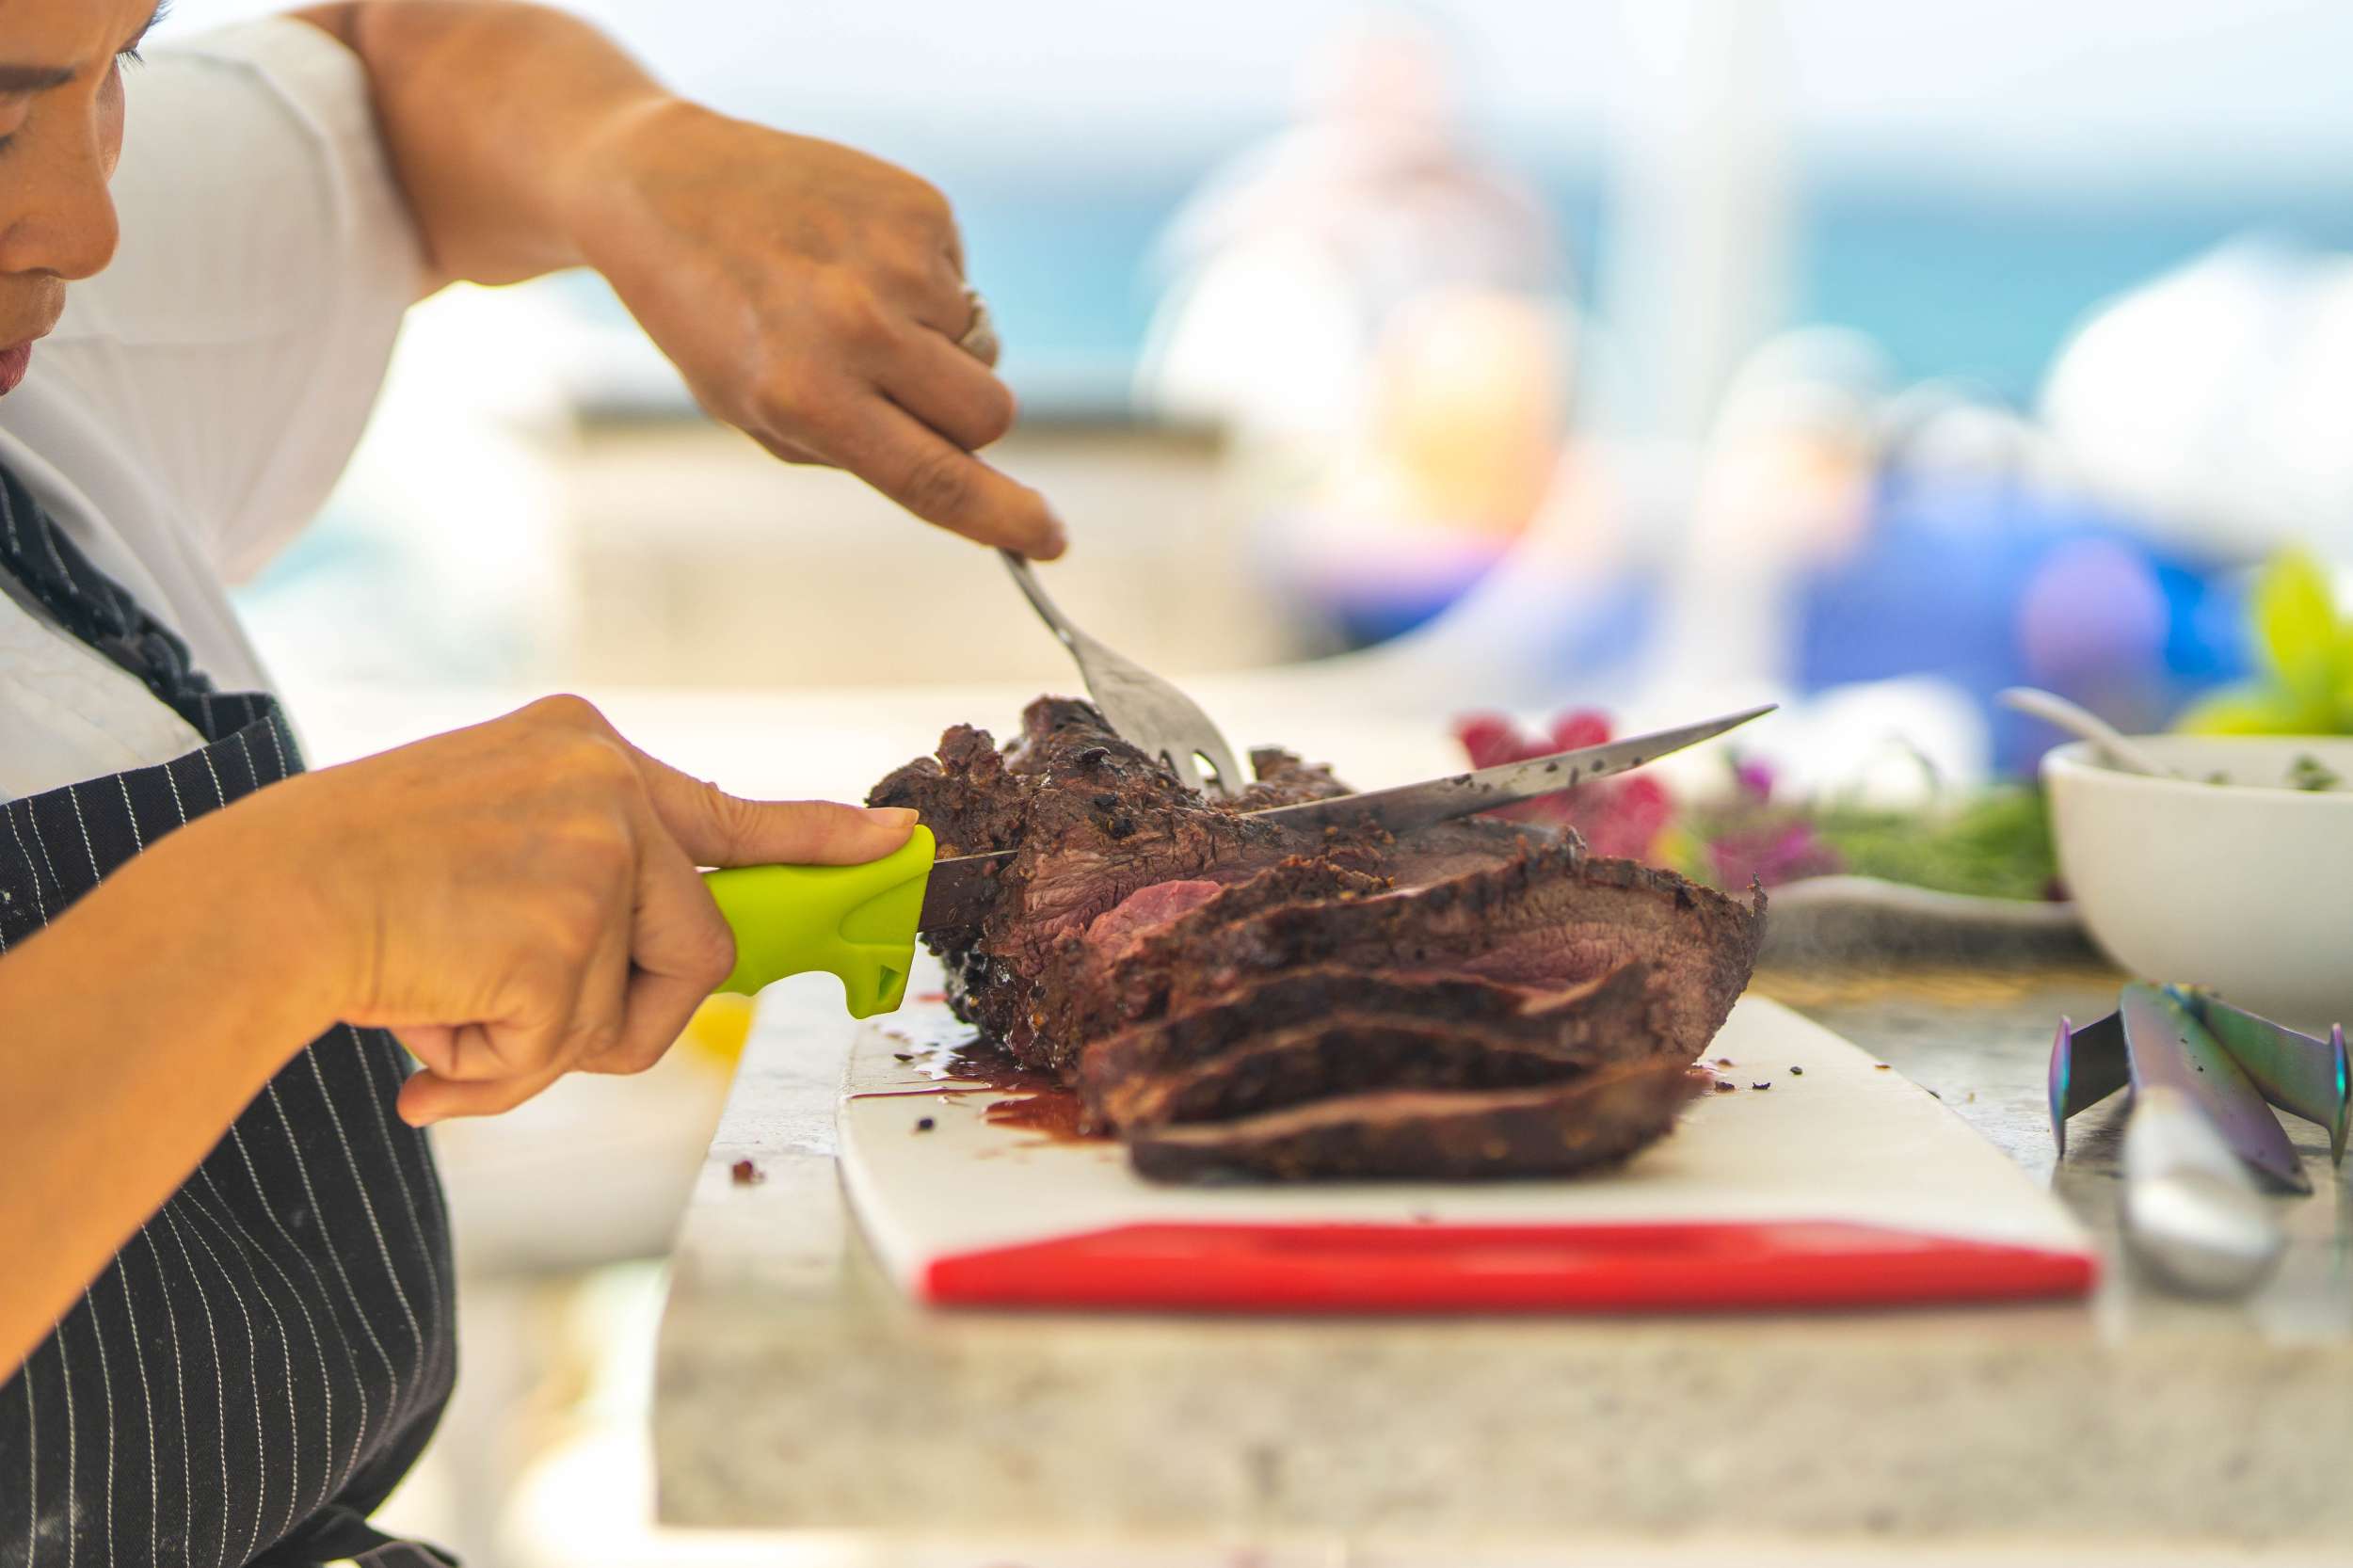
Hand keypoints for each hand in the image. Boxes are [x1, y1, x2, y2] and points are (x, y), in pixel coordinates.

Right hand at [241, 696, 915, 1123]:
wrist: (256, 901)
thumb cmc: (349, 886)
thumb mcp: (489, 841)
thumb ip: (582, 886)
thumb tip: (658, 983)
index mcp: (583, 749)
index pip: (730, 807)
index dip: (822, 836)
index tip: (897, 844)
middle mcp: (605, 783)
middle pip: (701, 941)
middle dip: (632, 1016)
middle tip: (535, 1037)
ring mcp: (596, 852)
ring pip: (636, 1008)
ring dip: (547, 1048)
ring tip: (450, 1018)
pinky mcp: (568, 930)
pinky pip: (568, 1049)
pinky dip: (496, 1072)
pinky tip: (426, 1033)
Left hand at [573, 102, 1064, 557]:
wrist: (664, 186)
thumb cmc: (712, 318)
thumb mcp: (758, 411)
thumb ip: (859, 450)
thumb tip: (972, 468)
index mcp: (806, 397)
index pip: (937, 478)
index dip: (1005, 518)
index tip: (1050, 538)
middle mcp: (856, 328)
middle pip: (988, 415)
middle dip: (966, 421)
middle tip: (905, 393)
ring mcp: (895, 260)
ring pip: (981, 349)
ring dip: (937, 345)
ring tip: (853, 304)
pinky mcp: (919, 207)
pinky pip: (963, 283)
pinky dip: (924, 284)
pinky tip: (856, 258)